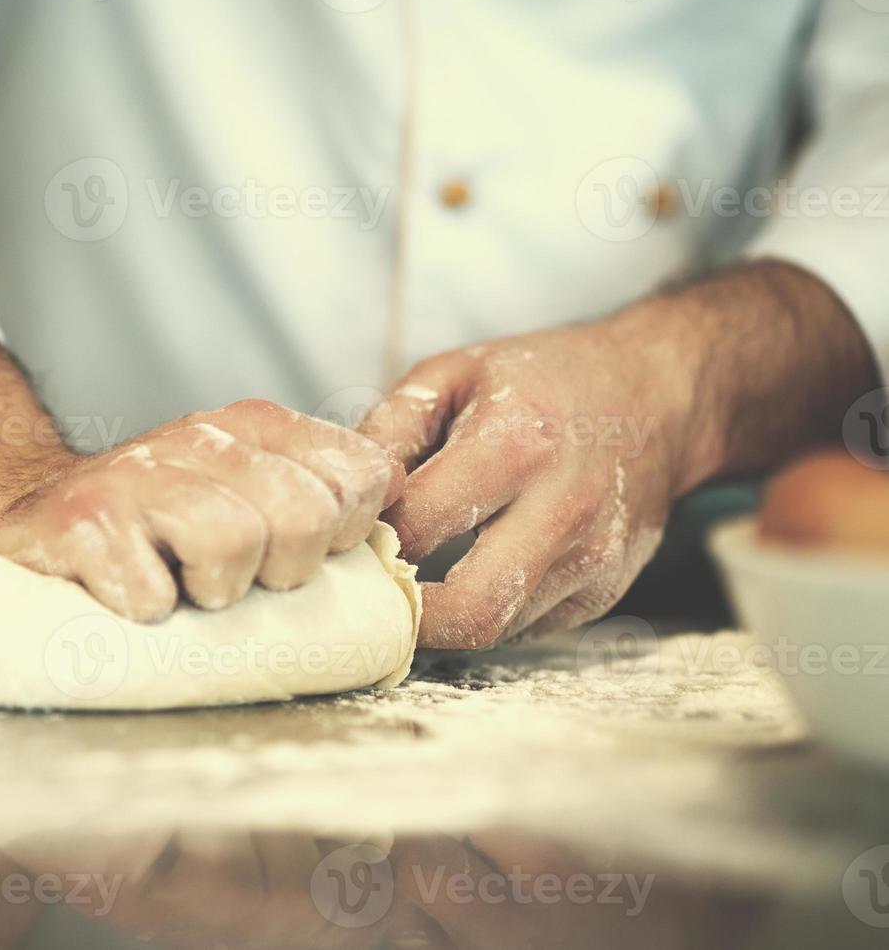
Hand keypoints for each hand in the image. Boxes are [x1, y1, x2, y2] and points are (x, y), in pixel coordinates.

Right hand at [0, 399, 402, 620]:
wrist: (29, 525)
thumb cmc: (151, 530)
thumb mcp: (240, 491)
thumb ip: (314, 488)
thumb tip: (397, 493)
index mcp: (252, 428)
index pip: (358, 474)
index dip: (345, 532)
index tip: (304, 557)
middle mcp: (197, 437)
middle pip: (304, 515)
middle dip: (280, 570)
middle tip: (233, 581)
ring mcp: (135, 476)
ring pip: (232, 544)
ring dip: (212, 593)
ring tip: (183, 591)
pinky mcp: (80, 522)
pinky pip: (150, 593)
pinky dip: (144, 614)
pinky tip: (128, 599)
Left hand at [359, 261, 874, 649]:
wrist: (658, 395)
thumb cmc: (542, 381)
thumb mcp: (453, 374)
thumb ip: (387, 430)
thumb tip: (346, 499)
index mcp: (516, 444)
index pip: (418, 527)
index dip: (371, 538)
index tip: (353, 533)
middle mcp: (564, 510)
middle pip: (468, 611)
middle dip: (406, 613)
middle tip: (376, 588)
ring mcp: (594, 560)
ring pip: (495, 630)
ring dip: (444, 615)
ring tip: (417, 577)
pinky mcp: (603, 593)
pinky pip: (524, 628)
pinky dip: (487, 610)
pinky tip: (475, 571)